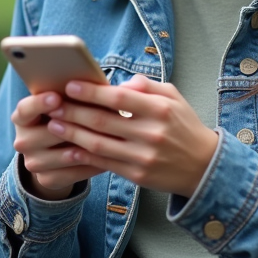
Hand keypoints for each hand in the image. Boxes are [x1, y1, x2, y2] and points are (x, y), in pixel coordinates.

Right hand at [11, 90, 103, 200]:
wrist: (57, 151)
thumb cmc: (67, 116)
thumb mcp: (65, 103)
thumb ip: (74, 93)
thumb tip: (98, 85)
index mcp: (23, 116)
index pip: (25, 109)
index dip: (39, 103)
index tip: (57, 97)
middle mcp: (23, 140)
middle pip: (47, 134)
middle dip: (73, 126)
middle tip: (98, 120)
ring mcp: (33, 162)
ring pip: (65, 156)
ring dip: (88, 147)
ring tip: (110, 139)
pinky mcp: (46, 179)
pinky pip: (73, 174)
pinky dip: (91, 165)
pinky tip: (108, 158)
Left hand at [45, 75, 217, 197]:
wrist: (204, 166)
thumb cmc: (183, 126)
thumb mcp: (173, 97)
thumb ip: (147, 85)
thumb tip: (120, 82)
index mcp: (159, 109)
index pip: (118, 97)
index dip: (91, 91)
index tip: (70, 85)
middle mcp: (151, 133)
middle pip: (103, 121)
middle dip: (74, 112)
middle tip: (53, 104)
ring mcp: (143, 156)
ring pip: (98, 144)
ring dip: (72, 134)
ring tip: (54, 125)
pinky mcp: (137, 175)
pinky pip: (104, 163)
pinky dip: (84, 155)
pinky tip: (70, 147)